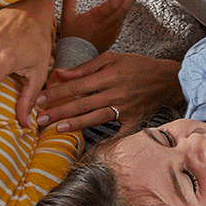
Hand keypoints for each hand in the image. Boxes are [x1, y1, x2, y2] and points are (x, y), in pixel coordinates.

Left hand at [35, 52, 180, 132]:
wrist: (167, 79)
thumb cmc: (137, 65)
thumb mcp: (111, 58)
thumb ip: (85, 67)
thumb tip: (60, 73)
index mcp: (109, 75)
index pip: (76, 86)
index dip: (56, 93)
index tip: (39, 99)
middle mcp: (115, 93)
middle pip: (82, 104)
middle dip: (59, 111)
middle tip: (40, 119)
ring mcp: (125, 108)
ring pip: (95, 118)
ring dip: (75, 124)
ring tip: (56, 129)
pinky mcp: (132, 120)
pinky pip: (117, 132)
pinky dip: (105, 140)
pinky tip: (89, 146)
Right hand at [57, 0, 132, 51]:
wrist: (77, 55)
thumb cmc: (72, 39)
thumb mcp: (66, 17)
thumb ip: (69, 0)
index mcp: (97, 17)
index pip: (114, 2)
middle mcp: (107, 24)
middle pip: (124, 6)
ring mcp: (112, 29)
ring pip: (125, 12)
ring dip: (127, 0)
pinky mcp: (113, 34)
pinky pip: (121, 20)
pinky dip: (122, 10)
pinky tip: (120, 5)